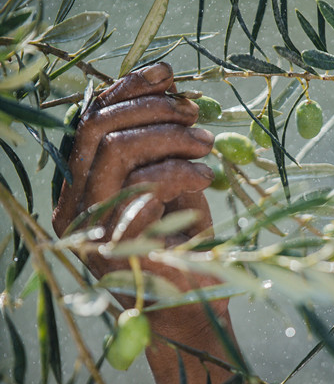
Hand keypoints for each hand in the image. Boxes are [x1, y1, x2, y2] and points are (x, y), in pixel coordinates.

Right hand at [52, 61, 222, 340]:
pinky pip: (142, 187)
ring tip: (207, 146)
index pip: (88, 121)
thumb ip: (160, 138)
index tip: (168, 73)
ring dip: (169, 136)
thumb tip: (168, 81)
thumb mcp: (172, 180)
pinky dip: (179, 172)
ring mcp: (90, 228)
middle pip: (95, 127)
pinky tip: (207, 180)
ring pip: (113, 149)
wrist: (196, 311)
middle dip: (151, 109)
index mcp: (83, 186)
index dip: (126, 88)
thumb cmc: (184, 245)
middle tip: (195, 116)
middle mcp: (76, 205)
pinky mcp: (116, 246)